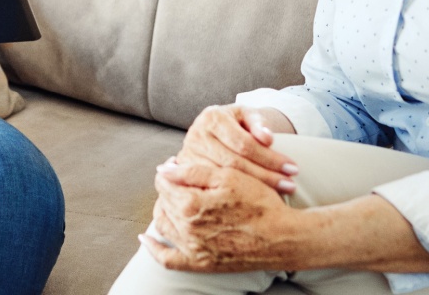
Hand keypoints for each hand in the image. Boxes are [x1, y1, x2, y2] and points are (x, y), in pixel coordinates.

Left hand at [141, 160, 300, 272]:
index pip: (164, 182)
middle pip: (163, 202)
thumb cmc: (259, 203)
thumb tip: (163, 169)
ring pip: (163, 225)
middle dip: (168, 188)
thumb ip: (193, 172)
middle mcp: (186, 229)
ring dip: (163, 209)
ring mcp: (192, 248)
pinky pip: (167, 260)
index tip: (177, 164)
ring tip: (172, 199)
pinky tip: (146, 240)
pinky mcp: (199, 264)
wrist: (282, 238)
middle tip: (178, 179)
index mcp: (191, 204)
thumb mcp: (229, 177)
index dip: (170, 170)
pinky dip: (153, 249)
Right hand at [177, 105, 297, 192]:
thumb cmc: (236, 123)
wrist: (214, 131)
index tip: (293, 168)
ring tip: (280, 192)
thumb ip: (258, 123)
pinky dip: (236, 195)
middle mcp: (196, 136)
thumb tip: (267, 138)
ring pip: (224, 179)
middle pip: (235, 163)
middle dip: (266, 175)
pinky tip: (256, 200)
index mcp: (212, 118)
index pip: (244, 144)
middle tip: (290, 185)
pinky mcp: (187, 174)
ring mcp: (188, 157)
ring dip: (255, 188)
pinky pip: (214, 189)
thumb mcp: (247, 116)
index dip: (270, 157)